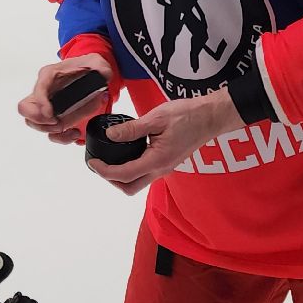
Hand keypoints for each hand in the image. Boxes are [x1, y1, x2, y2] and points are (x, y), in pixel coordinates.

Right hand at [18, 54, 111, 144]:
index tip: (50, 114)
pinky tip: (74, 133)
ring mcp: (46, 105)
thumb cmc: (88, 66)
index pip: (38, 88)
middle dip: (40, 121)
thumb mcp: (96, 63)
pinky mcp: (54, 117)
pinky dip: (61, 137)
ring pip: (35, 123)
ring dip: (52, 130)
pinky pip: (49, 132)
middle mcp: (44, 90)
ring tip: (70, 128)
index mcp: (50, 75)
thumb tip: (102, 76)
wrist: (91, 73)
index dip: (41, 103)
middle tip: (57, 123)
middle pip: (26, 109)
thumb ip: (100, 68)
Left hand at [86, 90, 243, 196]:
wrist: (210, 117)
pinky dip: (131, 169)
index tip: (92, 163)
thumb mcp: (156, 118)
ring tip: (109, 159)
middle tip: (99, 164)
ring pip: (138, 182)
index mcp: (157, 160)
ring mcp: (165, 168)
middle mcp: (161, 169)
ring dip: (121, 176)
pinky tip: (126, 152)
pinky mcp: (167, 162)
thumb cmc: (187, 115)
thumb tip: (111, 136)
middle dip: (111, 180)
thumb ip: (132, 129)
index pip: (124, 175)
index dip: (104, 171)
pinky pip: (145, 173)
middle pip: (130, 187)